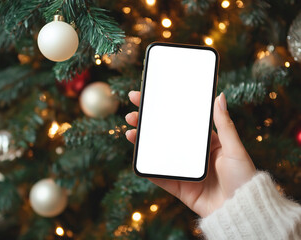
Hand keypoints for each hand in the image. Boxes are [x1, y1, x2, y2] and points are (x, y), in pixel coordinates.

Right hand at [125, 91, 255, 216]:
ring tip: (130, 130)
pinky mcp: (177, 185)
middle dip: (147, 123)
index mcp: (204, 142)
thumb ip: (224, 124)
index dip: (166, 109)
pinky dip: (146, 167)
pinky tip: (136, 154)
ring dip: (142, 142)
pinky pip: (158, 175)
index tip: (152, 97)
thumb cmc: (243, 178)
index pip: (181, 121)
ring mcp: (182, 169)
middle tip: (133, 113)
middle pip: (165, 135)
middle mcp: (191, 154)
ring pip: (158, 153)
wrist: (240, 210)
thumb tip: (219, 96)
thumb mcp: (234, 148)